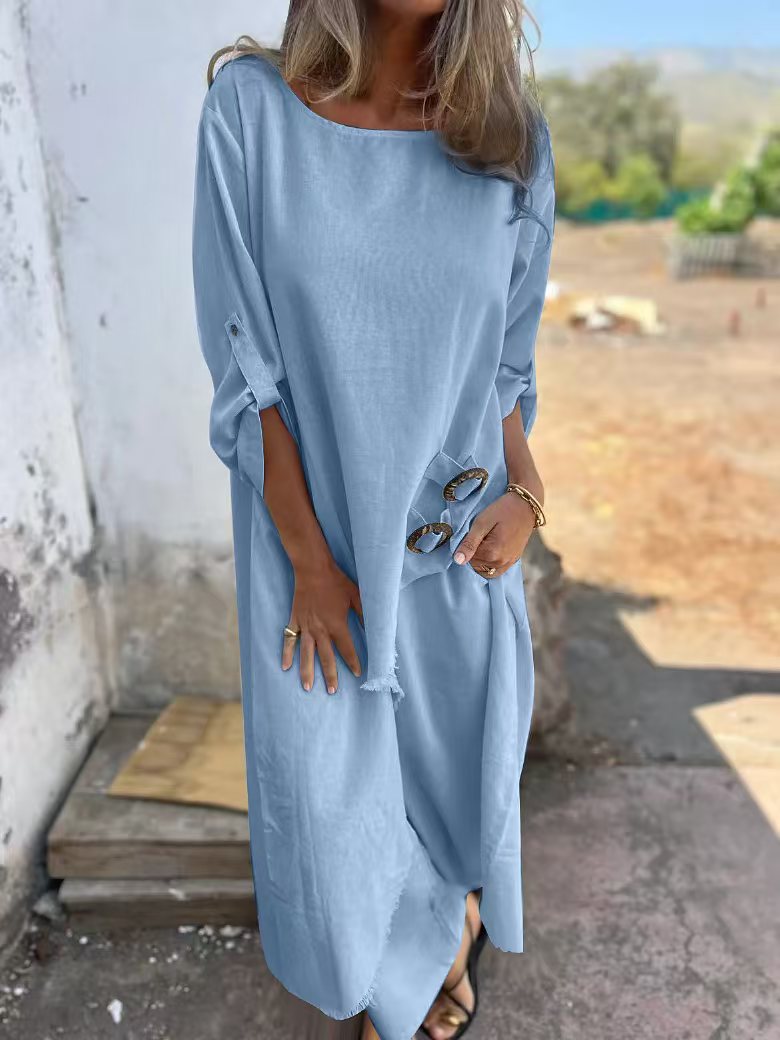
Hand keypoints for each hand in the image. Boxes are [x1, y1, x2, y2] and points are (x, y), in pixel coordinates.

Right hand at [282, 554, 362, 693]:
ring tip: (308, 688)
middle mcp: (320, 630)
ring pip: (306, 654)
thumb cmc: (337, 582)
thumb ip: (364, 614)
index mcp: (337, 625)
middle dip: (330, 675)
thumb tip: (372, 628)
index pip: (347, 649)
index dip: (353, 662)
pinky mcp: (295, 621)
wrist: (313, 569)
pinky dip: (287, 653)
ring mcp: (306, 627)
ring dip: (307, 672)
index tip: (358, 674)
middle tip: (333, 691)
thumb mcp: (356, 596)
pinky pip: (290, 640)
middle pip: (326, 658)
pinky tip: (285, 667)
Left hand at [453, 492, 537, 577]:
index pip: (468, 559)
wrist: (525, 505)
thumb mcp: (482, 523)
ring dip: (481, 559)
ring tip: (484, 542)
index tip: (471, 534)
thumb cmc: (502, 510)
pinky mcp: (514, 560)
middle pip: (476, 565)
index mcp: (491, 553)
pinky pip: (497, 570)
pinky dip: (490, 564)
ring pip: (486, 569)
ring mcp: (509, 563)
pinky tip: (490, 550)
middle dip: (473, 554)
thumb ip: (469, 543)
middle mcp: (501, 562)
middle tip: (479, 536)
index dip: (465, 547)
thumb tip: (458, 561)